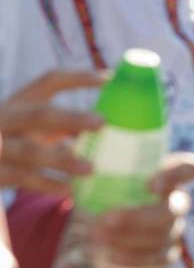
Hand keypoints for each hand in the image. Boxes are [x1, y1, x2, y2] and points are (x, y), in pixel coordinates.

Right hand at [0, 70, 105, 193]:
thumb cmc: (15, 139)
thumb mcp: (31, 125)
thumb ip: (63, 124)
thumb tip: (110, 129)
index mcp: (20, 102)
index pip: (49, 81)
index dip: (77, 78)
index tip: (108, 79)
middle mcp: (6, 119)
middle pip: (39, 115)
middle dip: (71, 118)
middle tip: (103, 123)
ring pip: (30, 151)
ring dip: (62, 160)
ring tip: (90, 168)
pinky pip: (22, 177)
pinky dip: (46, 184)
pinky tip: (69, 189)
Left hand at [91, 153, 193, 267]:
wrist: (112, 218)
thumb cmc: (114, 186)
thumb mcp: (111, 170)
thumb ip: (104, 164)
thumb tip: (82, 159)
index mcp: (171, 174)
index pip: (190, 168)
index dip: (178, 175)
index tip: (149, 184)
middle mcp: (179, 201)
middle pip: (172, 210)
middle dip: (138, 217)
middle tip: (106, 218)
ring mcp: (175, 229)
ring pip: (162, 237)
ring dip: (128, 239)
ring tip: (98, 237)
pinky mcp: (167, 252)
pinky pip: (158, 260)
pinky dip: (132, 259)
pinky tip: (108, 256)